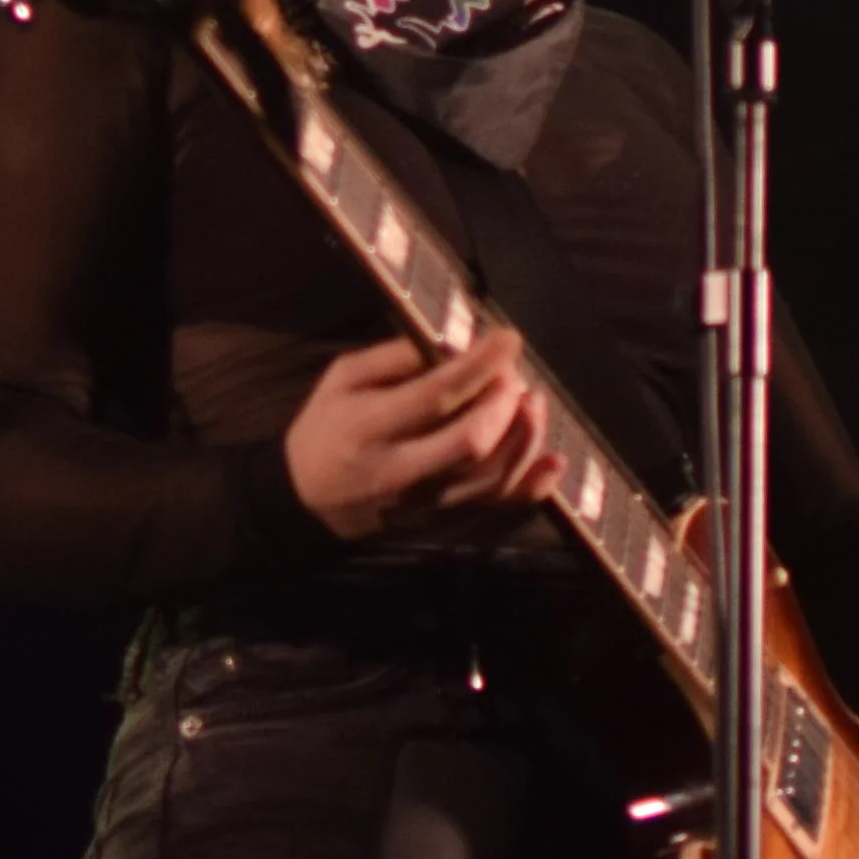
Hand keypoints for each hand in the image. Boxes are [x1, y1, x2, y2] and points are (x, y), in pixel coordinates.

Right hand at [280, 333, 556, 542]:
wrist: (306, 500)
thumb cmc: (328, 426)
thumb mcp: (343, 377)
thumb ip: (394, 356)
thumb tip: (455, 344)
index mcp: (368, 426)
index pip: (435, 395)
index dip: (479, 365)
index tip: (510, 338)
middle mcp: (398, 470)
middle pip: (470, 442)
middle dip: (504, 402)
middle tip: (512, 376)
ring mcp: (424, 503)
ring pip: (491, 478)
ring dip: (525, 437)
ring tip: (532, 403)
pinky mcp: (442, 521)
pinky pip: (496, 507)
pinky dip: (533, 485)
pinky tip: (553, 459)